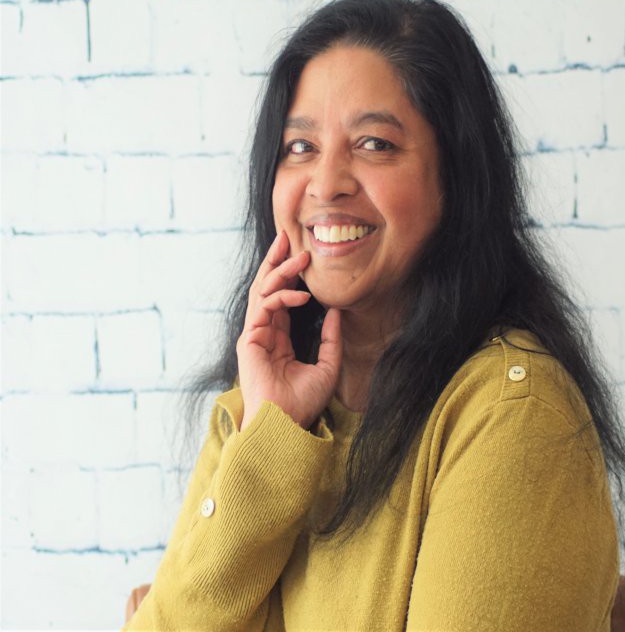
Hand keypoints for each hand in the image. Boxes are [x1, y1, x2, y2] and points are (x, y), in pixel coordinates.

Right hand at [236, 229, 341, 431]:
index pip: (281, 299)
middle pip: (266, 288)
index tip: (301, 256)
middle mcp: (262, 333)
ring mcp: (253, 335)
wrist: (285, 425)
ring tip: (300, 256)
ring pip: (263, 291)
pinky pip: (264, 307)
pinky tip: (303, 295)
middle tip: (287, 237)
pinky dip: (282, 297)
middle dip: (276, 261)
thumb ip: (331, 338)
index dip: (289, 276)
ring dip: (281, 271)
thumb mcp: (327, 366)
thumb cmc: (303, 403)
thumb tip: (337, 311)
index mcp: (277, 339)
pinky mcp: (248, 339)